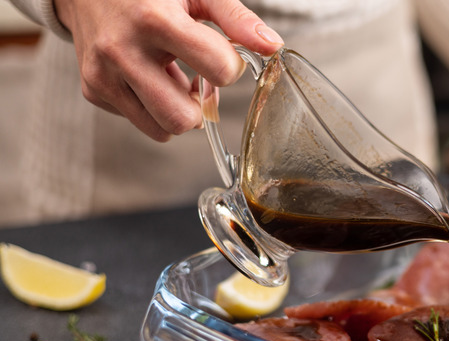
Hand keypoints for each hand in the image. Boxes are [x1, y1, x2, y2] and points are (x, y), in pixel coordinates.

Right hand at [53, 0, 283, 140]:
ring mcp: (103, 74)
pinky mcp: (93, 89)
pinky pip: (140, 120)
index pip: (219, 69)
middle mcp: (122, 51)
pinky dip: (152, 105)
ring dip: (177, 111)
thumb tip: (273, 46)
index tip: (222, 54)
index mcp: (154, 21)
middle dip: (200, 107)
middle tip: (197, 80)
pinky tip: (148, 75)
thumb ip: (237, 19)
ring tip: (171, 77)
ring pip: (161, 130)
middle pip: (182, 119)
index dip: (230, 66)